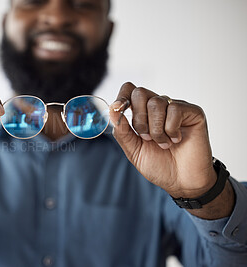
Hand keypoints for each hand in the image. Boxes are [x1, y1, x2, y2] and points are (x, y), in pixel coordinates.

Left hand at [109, 82, 216, 197]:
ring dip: (155, 129)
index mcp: (142, 113)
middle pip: (140, 93)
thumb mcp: (134, 150)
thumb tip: (112, 110)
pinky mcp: (193, 112)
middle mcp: (159, 107)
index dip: (121, 97)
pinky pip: (175, 110)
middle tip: (146, 138)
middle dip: (139, 119)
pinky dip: (171, 129)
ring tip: (163, 143)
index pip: (129, 90)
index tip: (117, 109)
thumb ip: (122, 131)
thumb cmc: (159, 165)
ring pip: (156, 102)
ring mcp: (176, 108)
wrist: (182, 182)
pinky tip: (177, 140)